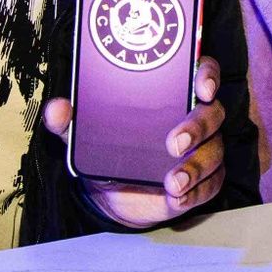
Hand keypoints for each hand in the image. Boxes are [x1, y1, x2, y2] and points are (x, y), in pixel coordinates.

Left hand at [40, 56, 228, 226]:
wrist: (114, 191)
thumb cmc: (109, 147)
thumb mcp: (86, 133)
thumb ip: (71, 121)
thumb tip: (57, 110)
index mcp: (174, 94)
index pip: (203, 72)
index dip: (208, 75)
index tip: (202, 86)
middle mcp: (195, 118)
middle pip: (213, 114)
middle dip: (197, 127)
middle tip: (173, 144)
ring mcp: (203, 150)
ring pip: (214, 152)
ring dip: (196, 167)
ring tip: (172, 183)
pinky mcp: (204, 181)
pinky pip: (211, 185)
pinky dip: (195, 193)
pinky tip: (178, 199)